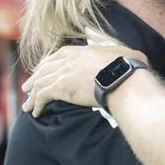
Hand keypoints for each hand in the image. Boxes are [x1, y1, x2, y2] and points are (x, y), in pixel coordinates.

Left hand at [21, 45, 147, 115]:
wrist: (121, 77)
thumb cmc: (128, 67)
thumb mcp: (126, 53)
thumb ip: (124, 54)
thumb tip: (137, 56)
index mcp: (81, 51)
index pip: (58, 56)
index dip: (48, 65)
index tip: (43, 71)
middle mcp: (68, 60)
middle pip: (45, 69)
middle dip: (34, 79)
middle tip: (27, 87)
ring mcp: (63, 73)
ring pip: (40, 83)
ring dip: (32, 96)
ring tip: (28, 106)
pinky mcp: (60, 87)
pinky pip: (42, 96)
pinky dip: (37, 104)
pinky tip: (35, 113)